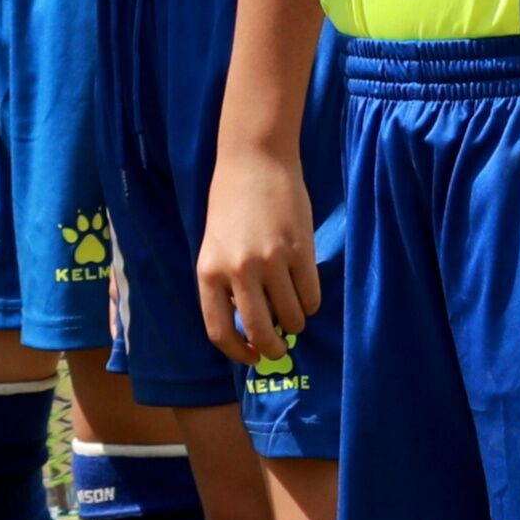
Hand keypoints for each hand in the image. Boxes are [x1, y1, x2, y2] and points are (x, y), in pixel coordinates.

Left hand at [198, 145, 318, 361]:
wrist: (254, 161)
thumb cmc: (231, 206)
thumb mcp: (214, 248)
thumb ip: (226, 285)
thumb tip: (250, 328)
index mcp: (208, 272)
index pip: (219, 332)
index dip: (238, 353)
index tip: (251, 357)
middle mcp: (237, 271)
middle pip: (260, 333)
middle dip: (273, 349)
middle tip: (280, 349)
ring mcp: (270, 262)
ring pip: (291, 318)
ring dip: (296, 322)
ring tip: (293, 310)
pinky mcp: (300, 251)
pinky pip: (311, 297)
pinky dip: (310, 303)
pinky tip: (304, 292)